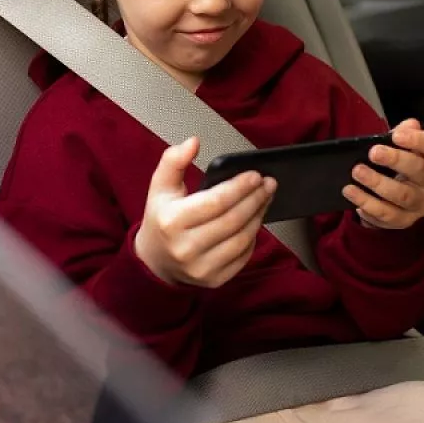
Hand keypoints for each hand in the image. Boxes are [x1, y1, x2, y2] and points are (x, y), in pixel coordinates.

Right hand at [135, 137, 276, 287]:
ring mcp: (201, 268)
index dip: (239, 187)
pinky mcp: (214, 280)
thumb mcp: (160, 187)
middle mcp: (185, 248)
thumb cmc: (162, 219)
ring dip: (258, 216)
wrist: (156, 260)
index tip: (255, 175)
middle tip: (268, 184)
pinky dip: (253, 237)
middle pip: (233, 220)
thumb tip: (193, 142)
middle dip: (255, 199)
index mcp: (171, 222)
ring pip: (242, 239)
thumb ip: (174, 160)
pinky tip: (255, 220)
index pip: (215, 202)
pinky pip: (243, 256)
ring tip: (264, 199)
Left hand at [343, 119, 423, 229]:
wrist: (399, 194)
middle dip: (395, 160)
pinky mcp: (406, 221)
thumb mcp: (403, 145)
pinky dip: (370, 208)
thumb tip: (409, 124)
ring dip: (378, 184)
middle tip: (373, 153)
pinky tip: (356, 199)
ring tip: (357, 173)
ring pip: (402, 196)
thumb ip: (404, 133)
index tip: (396, 135)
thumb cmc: (402, 164)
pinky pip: (388, 217)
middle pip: (419, 171)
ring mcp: (422, 205)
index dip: (418, 140)